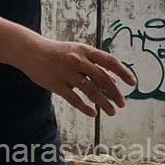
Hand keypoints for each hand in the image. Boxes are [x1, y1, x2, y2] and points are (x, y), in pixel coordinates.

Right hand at [19, 36, 136, 116]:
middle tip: (123, 104)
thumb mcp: (78, 52)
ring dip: (103, 103)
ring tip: (112, 112)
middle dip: (115, 93)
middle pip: (102, 78)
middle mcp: (78, 61)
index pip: (110, 61)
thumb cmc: (59, 52)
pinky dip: (85, 107)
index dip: (123, 72)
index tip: (132, 83)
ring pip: (90, 91)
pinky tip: (93, 113)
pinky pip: (74, 99)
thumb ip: (96, 64)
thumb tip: (115, 80)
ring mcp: (67, 73)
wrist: (31, 51)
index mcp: (85, 50)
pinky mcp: (56, 85)